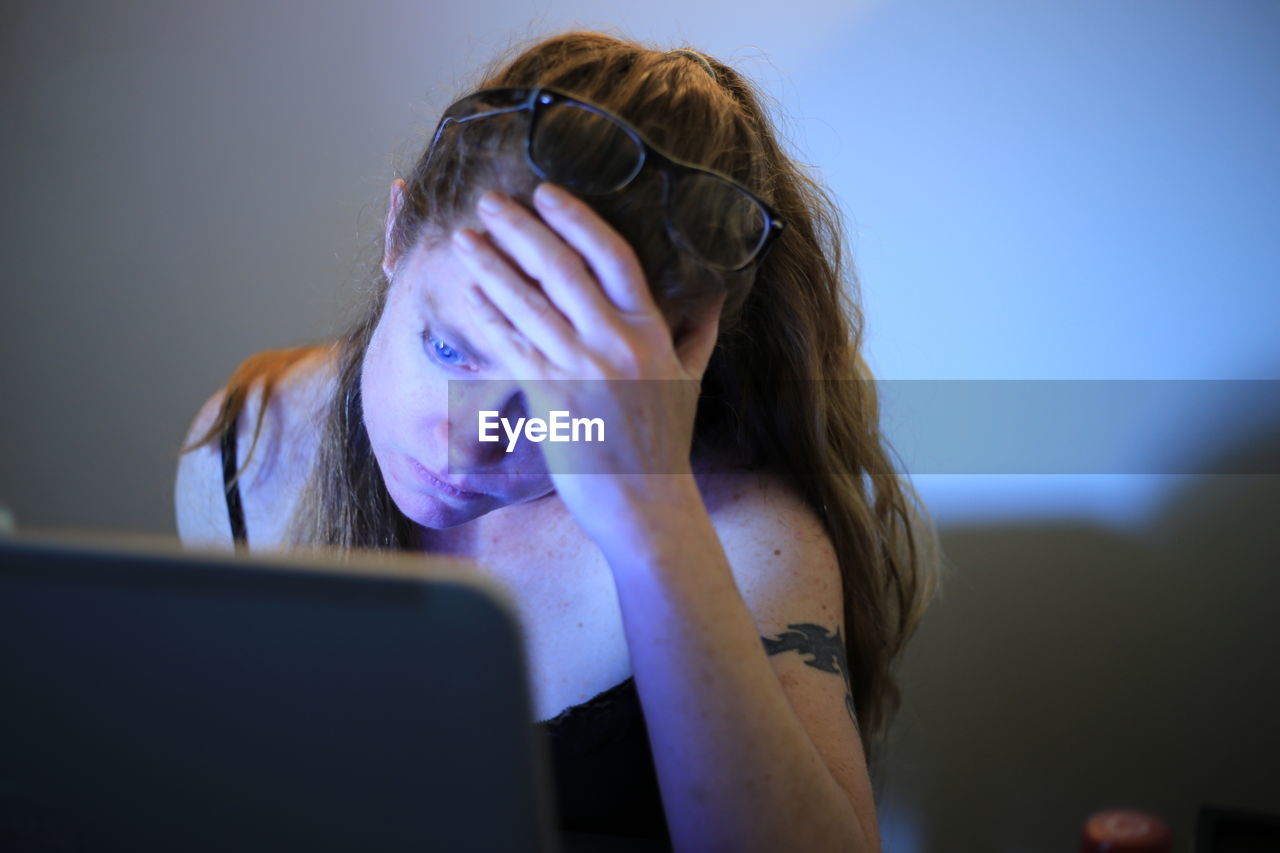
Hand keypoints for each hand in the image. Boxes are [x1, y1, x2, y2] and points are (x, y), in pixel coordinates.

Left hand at [450, 182, 723, 544]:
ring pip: (529, 302)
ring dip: (492, 265)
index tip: (547, 193)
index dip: (577, 219)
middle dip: (520, 229)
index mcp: (652, 332)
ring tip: (465, 238)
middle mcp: (616, 343)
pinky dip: (488, 314)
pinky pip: (511, 344)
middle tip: (489, 201)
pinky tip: (469, 292)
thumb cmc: (664, 444)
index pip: (614, 257)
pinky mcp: (550, 397)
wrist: (645, 504)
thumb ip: (698, 331)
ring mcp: (580, 369)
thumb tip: (715, 292)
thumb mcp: (690, 380)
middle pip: (563, 268)